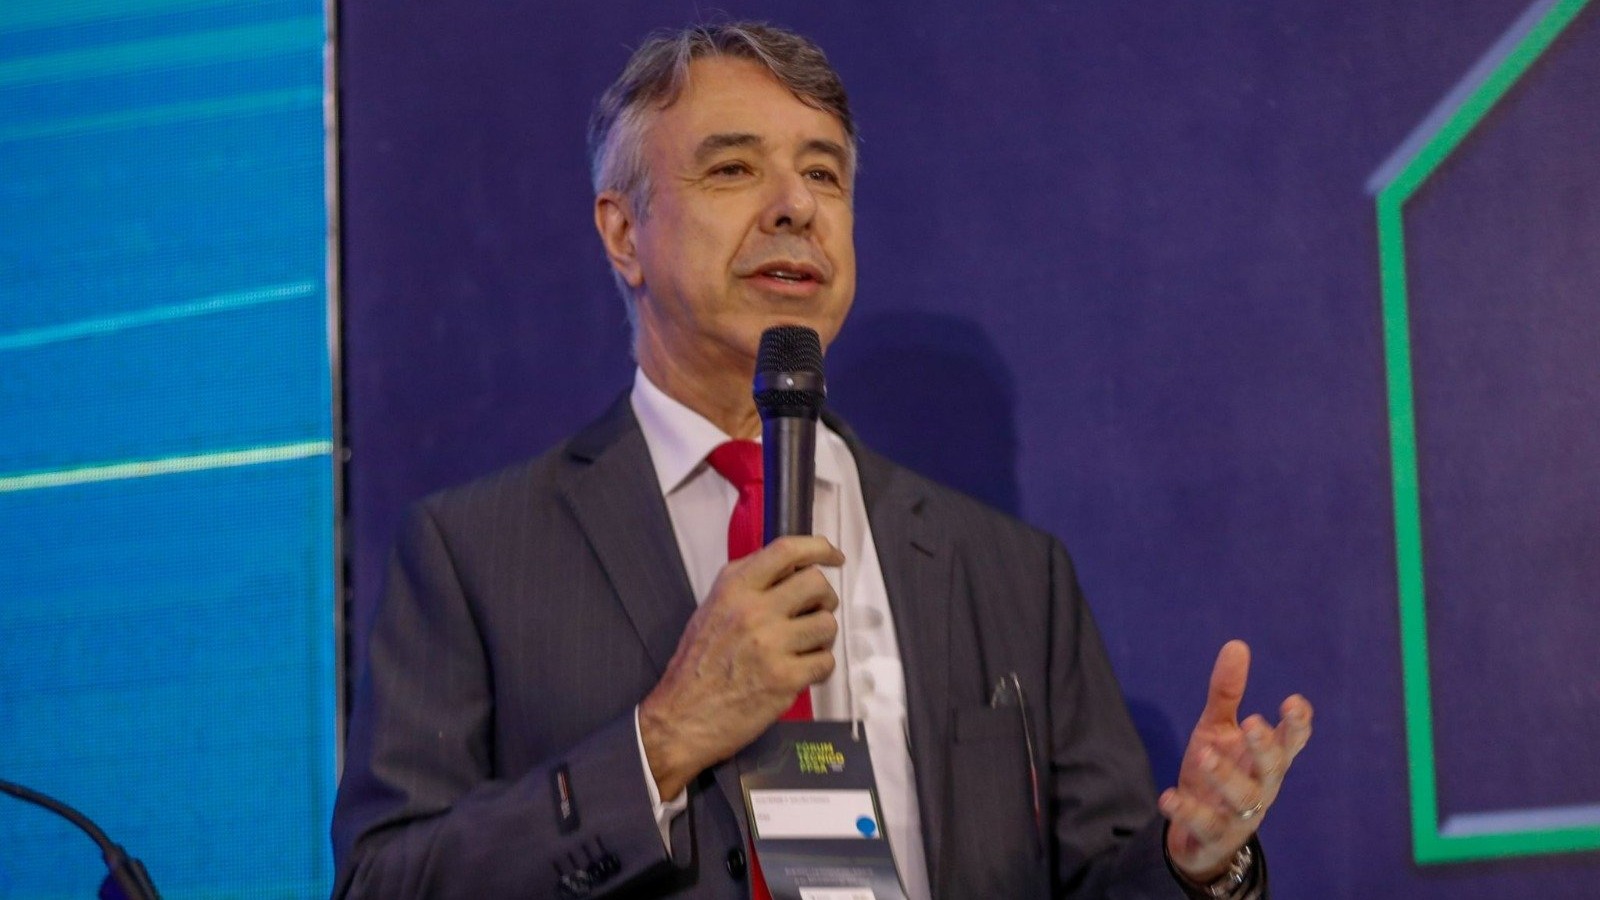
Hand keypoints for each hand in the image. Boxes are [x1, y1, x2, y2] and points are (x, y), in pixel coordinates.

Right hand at [638, 535, 843, 797]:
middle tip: (817, 612)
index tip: (833, 556)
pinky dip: (819, 668)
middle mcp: (752, 610)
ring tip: (803, 649)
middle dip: (825, 599)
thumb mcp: (711, 610)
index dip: (819, 548)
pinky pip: (825, 662)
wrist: (680, 718)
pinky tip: (801, 673)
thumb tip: (790, 571)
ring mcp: (770, 643)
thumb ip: (747, 586)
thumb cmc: (696, 668)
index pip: (786, 550)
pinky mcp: (784, 678)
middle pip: (816, 583)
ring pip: (827, 624)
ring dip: (822, 638)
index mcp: (733, 589)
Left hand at [1160, 640, 1312, 883]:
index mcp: (1265, 759)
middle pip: (1273, 767)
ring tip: (1204, 753)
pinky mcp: (1213, 835)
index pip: (1291, 741)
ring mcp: (1240, 813)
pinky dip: (1187, 811)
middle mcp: (1260, 786)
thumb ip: (1227, 693)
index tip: (1294, 702)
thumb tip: (1237, 644)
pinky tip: (1168, 796)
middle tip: (1255, 722)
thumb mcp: (1218, 730)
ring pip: (1242, 796)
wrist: (1200, 837)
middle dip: (1266, 746)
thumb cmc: (1218, 773)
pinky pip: (1204, 825)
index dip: (1297, 724)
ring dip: (1225, 775)